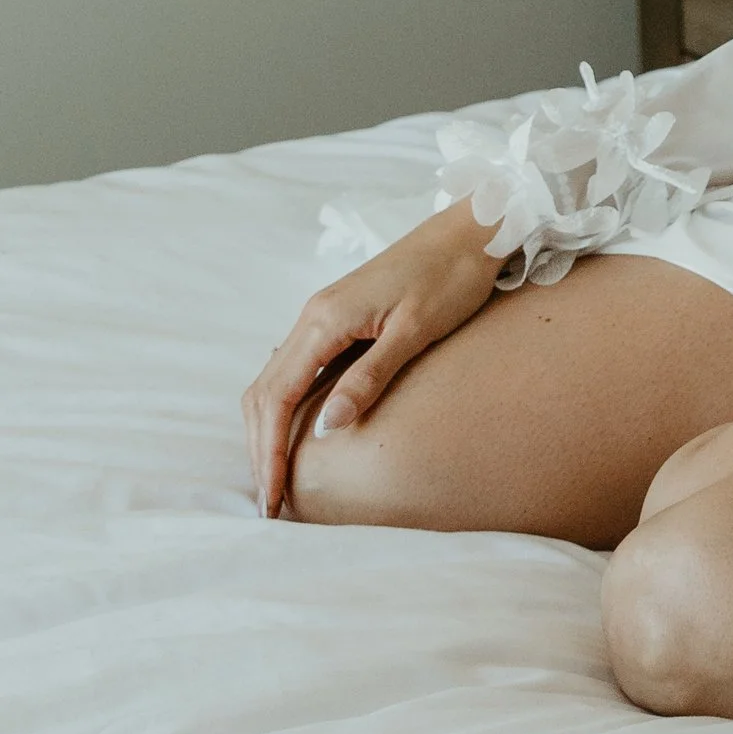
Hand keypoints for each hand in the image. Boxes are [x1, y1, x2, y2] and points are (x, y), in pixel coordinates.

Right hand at [243, 202, 499, 516]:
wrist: (472, 230)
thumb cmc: (451, 276)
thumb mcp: (415, 330)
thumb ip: (370, 376)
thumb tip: (328, 426)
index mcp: (325, 320)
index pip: (276, 398)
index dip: (269, 453)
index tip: (273, 499)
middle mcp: (313, 316)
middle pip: (263, 392)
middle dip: (260, 449)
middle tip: (271, 503)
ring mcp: (322, 315)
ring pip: (273, 379)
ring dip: (267, 429)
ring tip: (276, 477)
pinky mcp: (338, 317)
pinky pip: (294, 367)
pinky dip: (284, 405)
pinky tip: (297, 431)